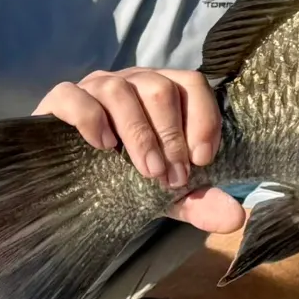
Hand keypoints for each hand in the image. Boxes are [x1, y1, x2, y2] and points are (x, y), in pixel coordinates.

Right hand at [34, 68, 243, 234]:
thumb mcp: (166, 194)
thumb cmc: (123, 178)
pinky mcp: (61, 100)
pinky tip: (102, 146)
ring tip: (147, 170)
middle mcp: (131, 82)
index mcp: (162, 93)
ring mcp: (95, 87)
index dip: (203, 118)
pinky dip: (92, 119)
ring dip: (139, 133)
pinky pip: (76, 96)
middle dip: (172, 136)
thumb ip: (200, 202)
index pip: (192, 84)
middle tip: (172, 178)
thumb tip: (237, 216)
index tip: (203, 159)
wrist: (69, 185)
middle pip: (160, 88)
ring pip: (121, 90)